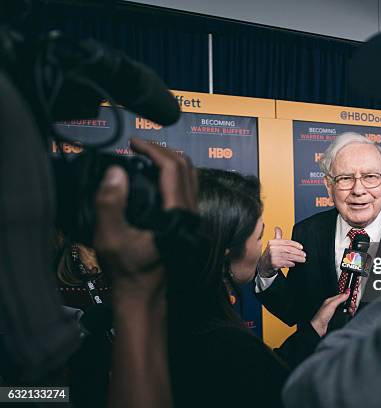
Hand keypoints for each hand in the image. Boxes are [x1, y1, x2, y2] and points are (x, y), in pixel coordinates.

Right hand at [93, 138, 197, 295]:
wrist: (143, 294)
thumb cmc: (127, 270)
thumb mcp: (109, 238)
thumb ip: (110, 204)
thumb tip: (116, 171)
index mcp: (176, 213)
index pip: (172, 168)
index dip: (152, 149)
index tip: (132, 143)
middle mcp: (189, 212)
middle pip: (185, 167)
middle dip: (161, 150)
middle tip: (136, 146)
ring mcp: (190, 217)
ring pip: (188, 176)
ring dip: (167, 161)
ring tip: (142, 156)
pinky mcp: (186, 221)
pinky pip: (184, 187)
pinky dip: (169, 174)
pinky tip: (149, 176)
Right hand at [257, 226, 305, 277]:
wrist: (263, 265)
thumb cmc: (271, 253)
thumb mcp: (273, 243)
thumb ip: (277, 235)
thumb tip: (277, 227)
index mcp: (273, 242)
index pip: (287, 242)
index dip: (295, 244)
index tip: (301, 247)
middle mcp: (272, 248)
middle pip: (289, 249)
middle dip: (298, 252)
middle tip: (304, 254)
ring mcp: (273, 256)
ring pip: (288, 256)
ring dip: (297, 258)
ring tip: (302, 259)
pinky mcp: (274, 263)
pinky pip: (285, 263)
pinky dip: (291, 263)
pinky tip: (294, 264)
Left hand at [310, 293, 349, 336]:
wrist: (319, 328)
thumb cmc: (321, 316)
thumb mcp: (331, 305)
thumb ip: (340, 298)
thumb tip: (346, 293)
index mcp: (331, 300)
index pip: (341, 295)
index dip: (348, 294)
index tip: (354, 293)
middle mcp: (333, 305)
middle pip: (344, 302)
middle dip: (350, 302)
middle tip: (353, 305)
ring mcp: (335, 312)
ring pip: (345, 308)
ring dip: (350, 308)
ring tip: (352, 310)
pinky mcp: (336, 317)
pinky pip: (345, 314)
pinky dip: (348, 313)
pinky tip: (350, 314)